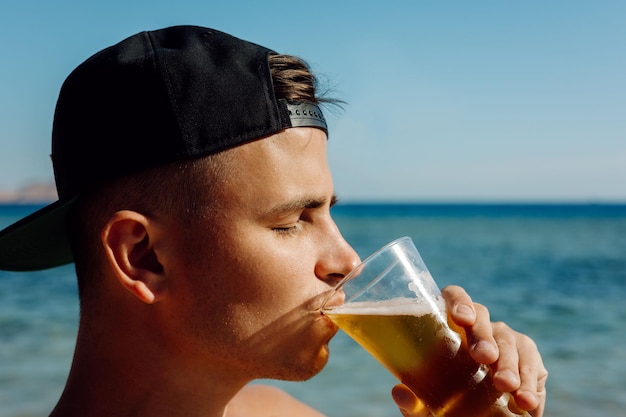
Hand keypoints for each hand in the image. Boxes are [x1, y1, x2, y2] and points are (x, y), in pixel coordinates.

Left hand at [391, 285, 547, 416]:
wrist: (476, 415)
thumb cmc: (444, 400)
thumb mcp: (426, 403)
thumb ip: (413, 400)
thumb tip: (400, 392)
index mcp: (450, 324)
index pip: (454, 297)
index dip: (459, 301)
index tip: (462, 318)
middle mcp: (480, 326)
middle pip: (485, 318)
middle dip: (485, 337)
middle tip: (484, 358)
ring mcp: (506, 340)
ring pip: (511, 341)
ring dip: (511, 364)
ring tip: (507, 387)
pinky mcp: (529, 361)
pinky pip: (533, 366)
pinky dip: (531, 384)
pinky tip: (527, 401)